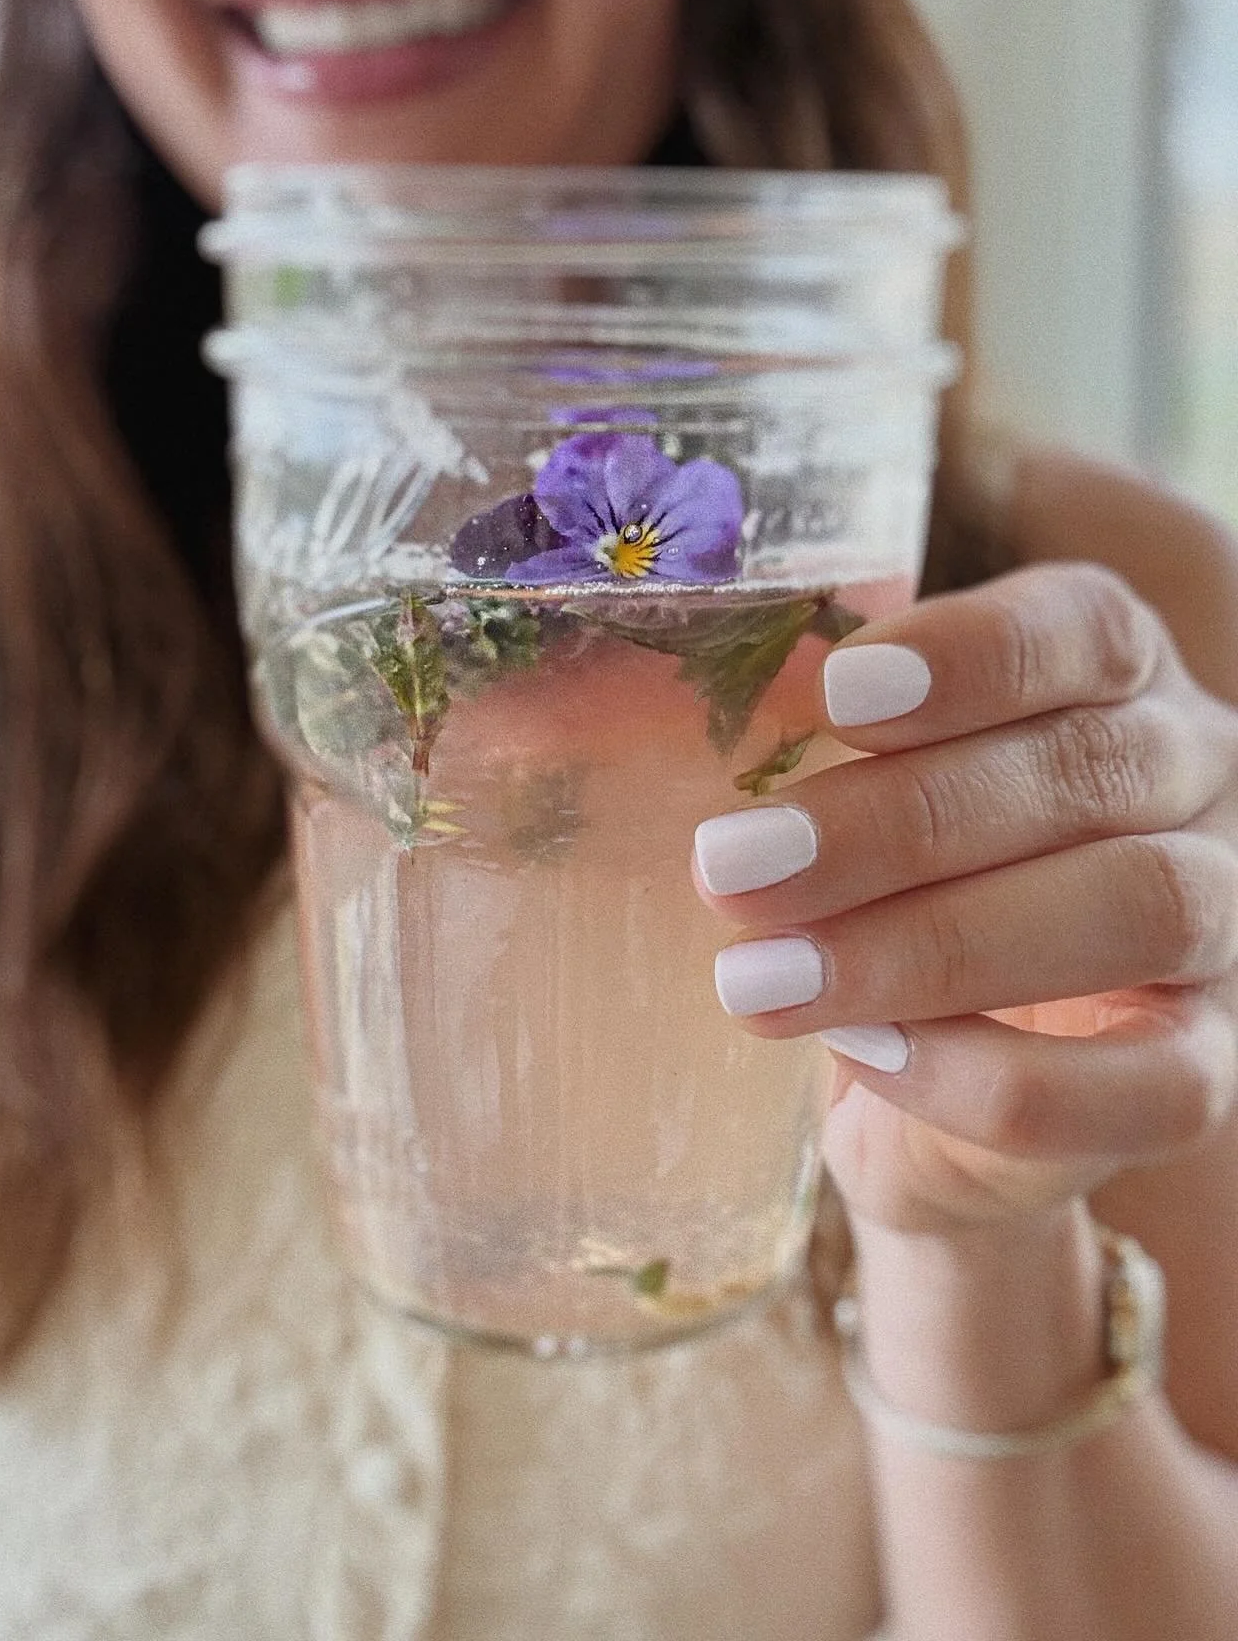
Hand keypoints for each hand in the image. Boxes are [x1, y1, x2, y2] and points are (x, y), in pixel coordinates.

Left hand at [693, 561, 1237, 1236]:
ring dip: (929, 946)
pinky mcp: (1200, 1073)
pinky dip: (997, 1076)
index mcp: (1104, 680)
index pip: (1081, 631)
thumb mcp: (817, 791)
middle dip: (895, 824)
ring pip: (1134, 910)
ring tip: (759, 981)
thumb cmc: (863, 892)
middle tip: (730, 868)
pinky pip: (1150, 1083)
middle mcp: (1187, 785)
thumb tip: (548, 711)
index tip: (836, 691)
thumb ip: (751, 735)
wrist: (928, 1090)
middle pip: (1084, 775)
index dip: (970, 654)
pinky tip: (866, 1057)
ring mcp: (1215, 933)